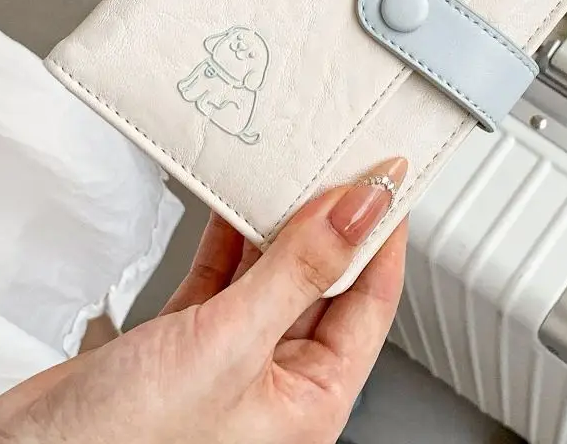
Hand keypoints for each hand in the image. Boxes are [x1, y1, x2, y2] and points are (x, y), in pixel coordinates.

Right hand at [0, 157, 408, 443]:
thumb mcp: (231, 345)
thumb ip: (298, 272)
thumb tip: (358, 211)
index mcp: (307, 404)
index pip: (369, 304)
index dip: (381, 237)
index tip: (386, 179)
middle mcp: (272, 385)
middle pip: (323, 285)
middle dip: (331, 223)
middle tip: (338, 161)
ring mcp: (226, 361)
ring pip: (270, 277)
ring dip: (277, 225)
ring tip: (289, 170)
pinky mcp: (180, 344)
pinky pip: (221, 280)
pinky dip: (228, 240)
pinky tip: (233, 205)